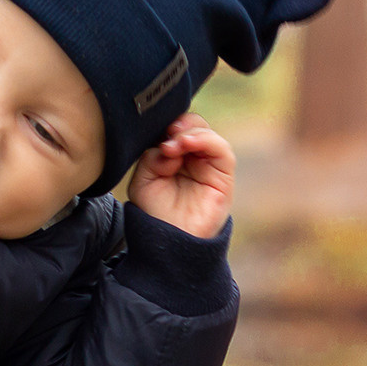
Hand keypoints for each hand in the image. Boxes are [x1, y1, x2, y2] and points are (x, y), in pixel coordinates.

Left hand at [127, 114, 234, 238]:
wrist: (169, 241)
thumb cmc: (156, 213)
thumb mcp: (143, 181)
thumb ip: (152, 158)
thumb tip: (169, 147)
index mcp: (174, 156)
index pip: (176, 127)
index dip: (167, 123)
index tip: (154, 131)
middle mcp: (193, 158)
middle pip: (193, 125)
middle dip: (179, 124)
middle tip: (166, 135)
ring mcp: (209, 166)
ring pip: (207, 134)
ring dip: (189, 133)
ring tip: (173, 145)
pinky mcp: (223, 177)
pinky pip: (222, 150)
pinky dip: (206, 140)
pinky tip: (186, 144)